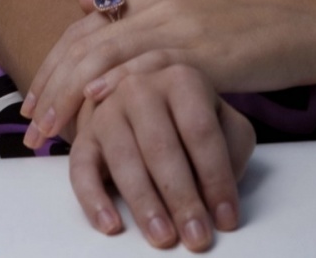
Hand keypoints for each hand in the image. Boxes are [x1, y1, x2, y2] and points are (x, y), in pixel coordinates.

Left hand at [23, 0, 315, 145]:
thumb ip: (144, 15)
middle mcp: (162, 6)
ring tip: (47, 128)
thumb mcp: (193, 16)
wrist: (307, 28)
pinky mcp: (204, 52)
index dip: (54, 65)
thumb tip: (90, 3)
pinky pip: (152, 65)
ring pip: (108, 55)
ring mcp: (182, 27)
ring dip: (70, 94)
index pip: (86, 29)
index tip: (34, 101)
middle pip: (87, 43)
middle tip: (28, 124)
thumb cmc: (252, 32)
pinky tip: (97, 100)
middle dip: (51, 85)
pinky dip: (118, 81)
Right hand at [68, 66, 255, 250]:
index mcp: (182, 79)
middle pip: (162, 148)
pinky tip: (111, 226)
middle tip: (197, 237)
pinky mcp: (85, 137)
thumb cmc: (191, 122)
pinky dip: (94, 200)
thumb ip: (233, 147)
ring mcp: (109, 110)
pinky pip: (81, 169)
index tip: (226, 219)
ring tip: (164, 237)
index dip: (216, 178)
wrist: (145, 106)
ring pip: (124, 160)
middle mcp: (141, 87)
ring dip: (145, 204)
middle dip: (182, 198)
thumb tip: (224, 193)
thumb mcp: (223, 124)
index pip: (201, 132)